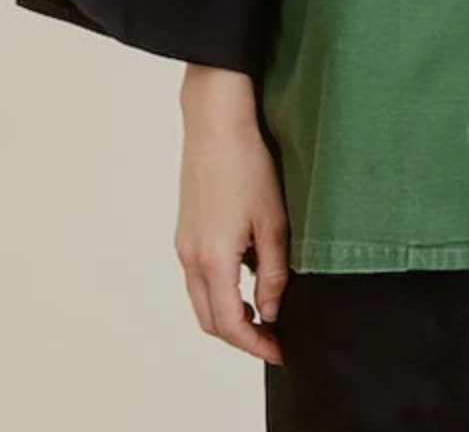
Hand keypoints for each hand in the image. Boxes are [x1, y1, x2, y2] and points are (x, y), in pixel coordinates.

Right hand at [175, 69, 288, 365]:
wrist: (215, 123)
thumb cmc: (249, 165)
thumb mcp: (273, 221)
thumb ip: (273, 272)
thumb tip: (271, 311)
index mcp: (212, 259)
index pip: (229, 323)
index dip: (255, 344)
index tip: (279, 350)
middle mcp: (190, 258)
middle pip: (209, 320)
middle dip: (240, 336)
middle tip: (272, 338)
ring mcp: (183, 244)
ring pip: (200, 300)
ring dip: (227, 315)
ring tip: (262, 313)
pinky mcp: (184, 231)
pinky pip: (197, 278)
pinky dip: (218, 293)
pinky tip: (244, 281)